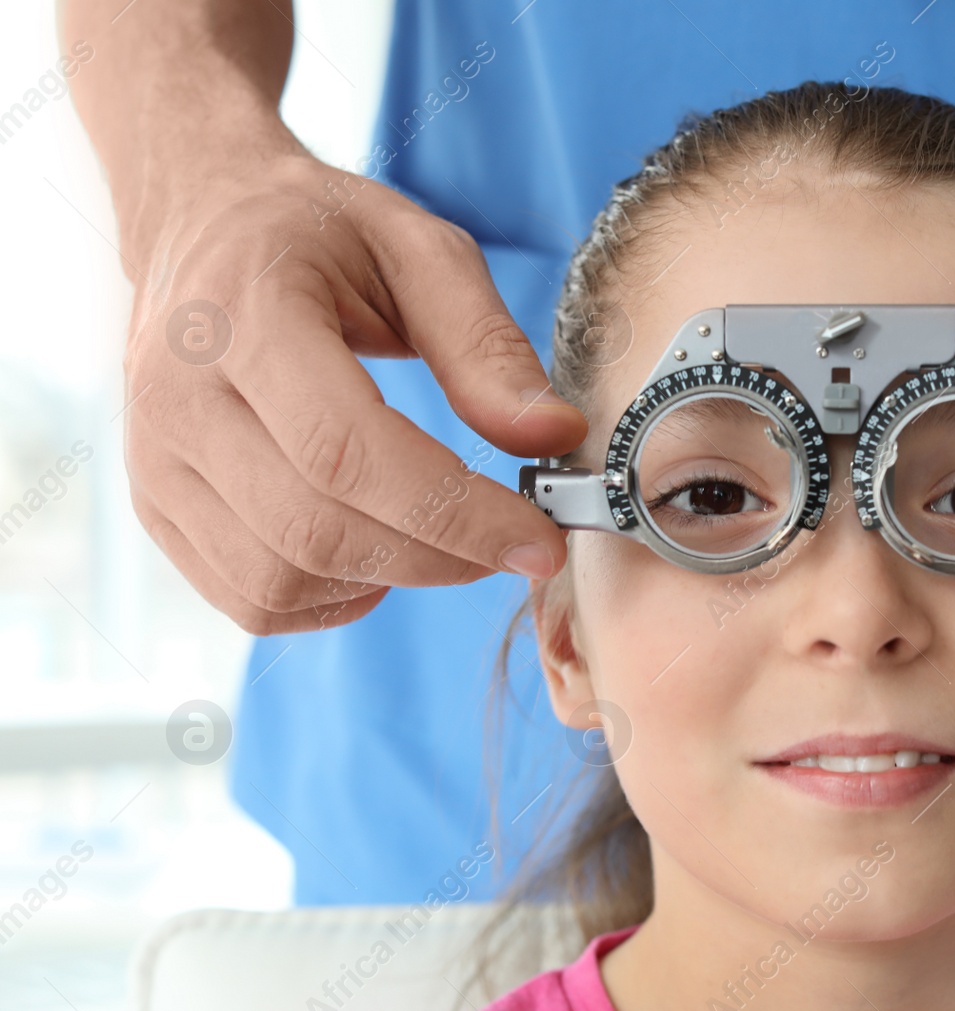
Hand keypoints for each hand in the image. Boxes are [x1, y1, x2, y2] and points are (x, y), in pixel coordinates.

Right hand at [123, 150, 586, 634]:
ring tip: (448, 537)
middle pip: (314, 529)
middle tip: (515, 544)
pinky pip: (249, 599)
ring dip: (391, 581)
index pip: (345, 451)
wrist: (199, 221)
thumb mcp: (419, 250)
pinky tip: (379, 552)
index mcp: (240, 315)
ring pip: (278, 581)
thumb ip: (487, 345)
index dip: (454, 513)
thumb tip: (555, 438)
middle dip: (440, 557)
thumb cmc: (318, 231)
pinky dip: (331, 599)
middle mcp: (176, 396)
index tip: (539, 541)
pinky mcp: (155, 505)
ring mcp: (153, 460)